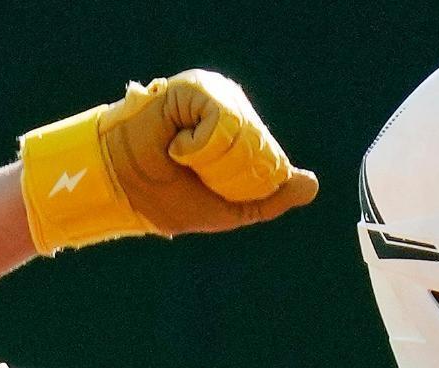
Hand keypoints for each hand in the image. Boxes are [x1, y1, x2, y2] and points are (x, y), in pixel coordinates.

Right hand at [19, 70, 317, 253]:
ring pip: (244, 131)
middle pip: (260, 142)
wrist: (128, 191)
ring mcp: (211, 96)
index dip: (250, 176)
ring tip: (187, 160)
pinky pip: (221, 119)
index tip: (212, 184)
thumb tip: (311, 183)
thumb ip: (272, 197)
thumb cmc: (172, 198)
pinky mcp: (193, 89)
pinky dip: (201, 144)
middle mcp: (226, 109)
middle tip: (198, 173)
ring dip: (217, 159)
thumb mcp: (233, 208)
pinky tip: (180, 147)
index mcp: (235, 134)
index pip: (266, 153)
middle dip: (234, 170)